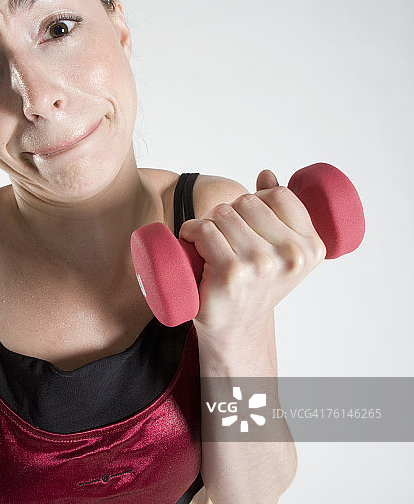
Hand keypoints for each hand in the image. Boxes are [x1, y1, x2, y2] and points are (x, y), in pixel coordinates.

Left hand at [178, 169, 326, 344]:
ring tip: (208, 242)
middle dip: (229, 211)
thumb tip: (266, 175)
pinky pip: (205, 229)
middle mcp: (291, 256)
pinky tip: (192, 244)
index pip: (278, 195)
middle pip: (247, 201)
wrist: (235, 328)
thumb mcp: (278, 250)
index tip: (246, 220)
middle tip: (223, 236)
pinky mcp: (231, 273)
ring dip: (208, 222)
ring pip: (223, 213)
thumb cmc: (255, 285)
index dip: (255, 199)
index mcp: (312, 247)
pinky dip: (191, 231)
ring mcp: (262, 265)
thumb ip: (279, 211)